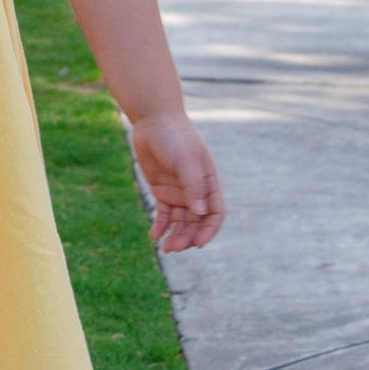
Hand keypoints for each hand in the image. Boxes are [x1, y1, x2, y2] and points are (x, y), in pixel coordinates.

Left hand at [130, 110, 224, 251]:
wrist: (153, 121)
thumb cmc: (175, 137)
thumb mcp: (186, 161)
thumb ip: (193, 186)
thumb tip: (200, 212)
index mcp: (209, 183)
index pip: (215, 213)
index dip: (209, 230)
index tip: (198, 244)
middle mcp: (196, 191)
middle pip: (196, 222)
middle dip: (188, 237)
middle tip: (174, 248)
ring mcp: (179, 192)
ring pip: (180, 221)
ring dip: (175, 235)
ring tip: (165, 248)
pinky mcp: (162, 191)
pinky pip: (164, 215)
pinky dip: (160, 226)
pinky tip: (154, 236)